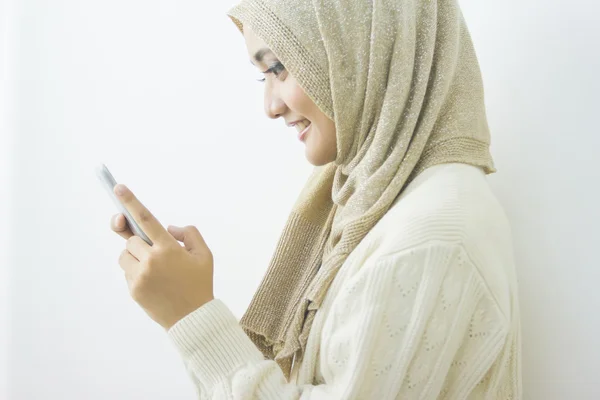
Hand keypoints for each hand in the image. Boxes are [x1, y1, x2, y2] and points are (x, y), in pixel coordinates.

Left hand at [109, 184, 213, 329]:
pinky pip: (127, 271)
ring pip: (125, 255)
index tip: (118, 188)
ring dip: (136, 256)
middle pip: (132, 239)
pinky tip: (155, 282)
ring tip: (155, 269)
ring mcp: (140, 276)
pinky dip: (137, 272)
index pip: (146, 219)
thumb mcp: (205, 255)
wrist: (193, 318)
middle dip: (142, 242)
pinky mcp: (133, 289)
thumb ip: (189, 233)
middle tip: (157, 253)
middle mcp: (151, 260)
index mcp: (169, 248)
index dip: (131, 202)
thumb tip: (168, 229)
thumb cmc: (200, 283)